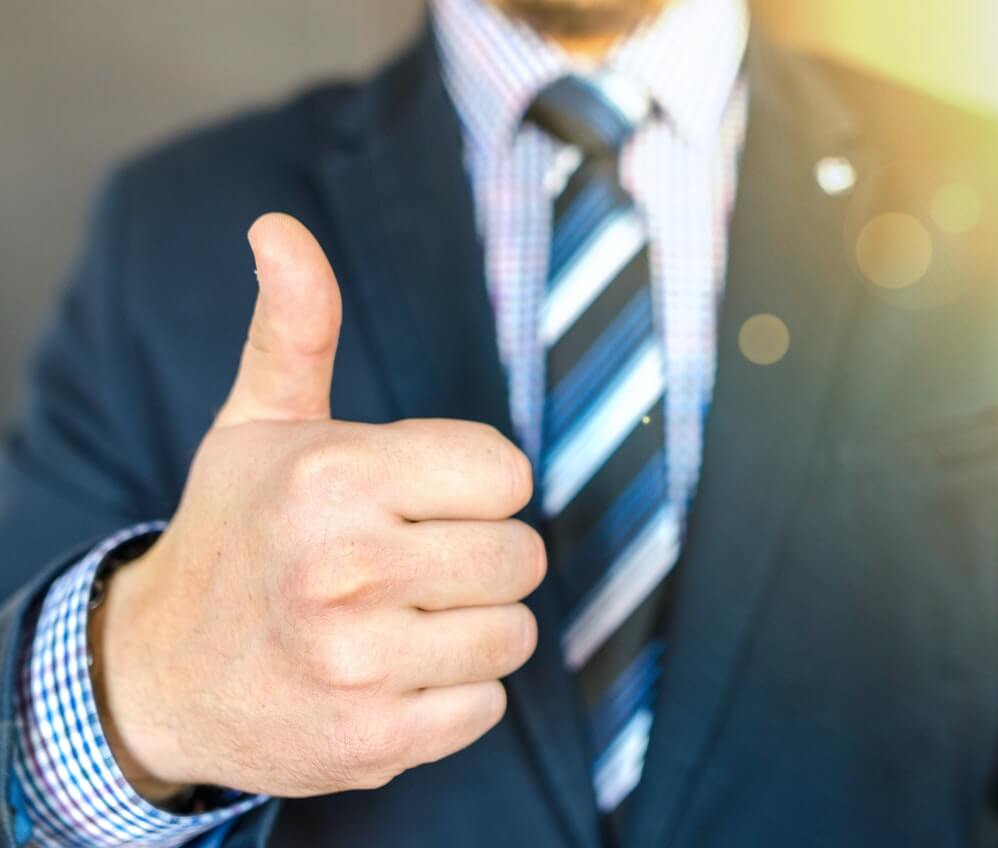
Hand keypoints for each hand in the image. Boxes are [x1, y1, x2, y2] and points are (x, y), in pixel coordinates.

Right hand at [92, 214, 543, 800]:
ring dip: (470, 625)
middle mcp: (347, 569)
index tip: (423, 496)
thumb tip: (279, 228)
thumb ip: (295, 327)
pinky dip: (454, 691)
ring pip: (513, 632)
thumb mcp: (259, 424)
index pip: (508, 473)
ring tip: (400, 616)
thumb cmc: (236, 534)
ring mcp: (360, 663)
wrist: (165, 674)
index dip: (474, 484)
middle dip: (477, 554)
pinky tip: (394, 672)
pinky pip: (487, 704)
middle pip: (522, 555)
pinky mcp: (375, 740)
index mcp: (334, 476)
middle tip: (411, 559)